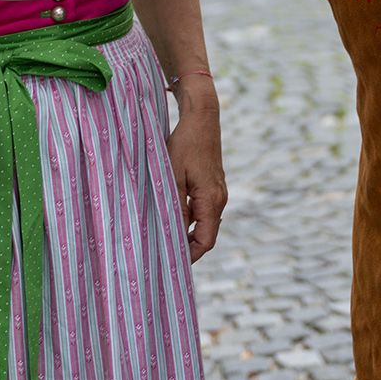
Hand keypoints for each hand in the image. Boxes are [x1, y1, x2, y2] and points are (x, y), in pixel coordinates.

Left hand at [167, 77, 226, 261]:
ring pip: (203, 222)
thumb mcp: (173, 175)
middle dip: (186, 246)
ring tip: (163, 236)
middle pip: (205, 235)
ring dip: (186, 231)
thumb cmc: (185, 143)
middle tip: (162, 253)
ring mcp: (218, 191)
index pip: (205, 241)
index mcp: (211, 200)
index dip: (189, 256)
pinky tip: (171, 215)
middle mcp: (219, 199)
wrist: (201, 117)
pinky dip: (189, 217)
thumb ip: (174, 205)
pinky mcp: (212, 184)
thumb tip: (173, 233)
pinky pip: (202, 209)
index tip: (170, 262)